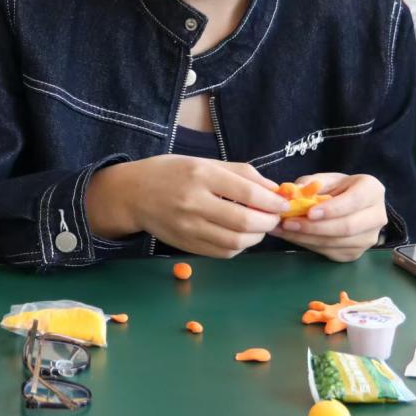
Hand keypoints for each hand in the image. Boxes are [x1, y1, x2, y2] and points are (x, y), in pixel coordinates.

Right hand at [85, 156, 288, 258]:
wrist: (131, 194)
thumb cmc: (170, 172)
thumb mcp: (203, 162)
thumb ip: (240, 173)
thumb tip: (273, 189)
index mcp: (200, 175)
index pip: (246, 192)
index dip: (271, 201)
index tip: (283, 204)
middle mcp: (193, 202)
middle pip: (243, 221)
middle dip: (268, 222)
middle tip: (274, 218)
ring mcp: (188, 227)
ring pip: (235, 242)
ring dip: (256, 237)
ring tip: (259, 227)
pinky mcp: (185, 245)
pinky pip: (222, 252)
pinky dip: (238, 247)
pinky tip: (240, 236)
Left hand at [269, 173, 386, 262]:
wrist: (351, 204)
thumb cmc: (338, 188)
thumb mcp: (326, 179)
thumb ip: (310, 183)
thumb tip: (293, 192)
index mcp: (372, 190)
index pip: (354, 201)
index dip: (332, 209)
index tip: (309, 212)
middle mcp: (377, 216)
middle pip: (347, 227)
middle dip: (314, 227)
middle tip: (288, 223)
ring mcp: (369, 238)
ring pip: (337, 243)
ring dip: (307, 238)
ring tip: (284, 230)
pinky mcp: (357, 252)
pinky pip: (331, 252)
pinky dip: (309, 245)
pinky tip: (293, 237)